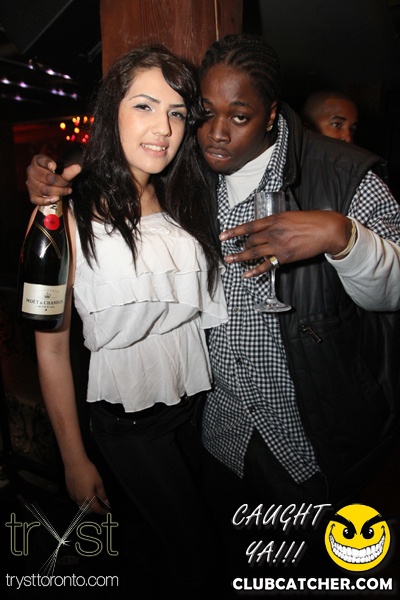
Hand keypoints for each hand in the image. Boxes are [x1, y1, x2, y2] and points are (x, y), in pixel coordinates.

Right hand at [26, 154, 81, 204]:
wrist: (52, 184)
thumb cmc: (57, 174)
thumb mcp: (62, 170)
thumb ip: (68, 171)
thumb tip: (78, 168)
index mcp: (37, 160)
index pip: (42, 160)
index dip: (48, 163)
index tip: (55, 166)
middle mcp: (31, 170)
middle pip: (47, 178)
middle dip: (61, 182)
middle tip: (69, 184)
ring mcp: (30, 183)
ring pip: (44, 189)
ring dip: (59, 191)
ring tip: (67, 191)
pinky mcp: (31, 195)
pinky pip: (37, 200)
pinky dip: (48, 200)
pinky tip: (57, 198)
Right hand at [64, 458, 109, 514]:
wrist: (74, 463)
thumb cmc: (88, 471)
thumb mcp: (99, 482)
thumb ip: (102, 494)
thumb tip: (106, 502)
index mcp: (88, 497)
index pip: (96, 509)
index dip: (102, 512)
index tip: (106, 511)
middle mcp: (80, 499)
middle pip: (87, 510)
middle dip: (94, 510)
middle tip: (100, 504)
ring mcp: (73, 496)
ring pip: (80, 506)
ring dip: (87, 505)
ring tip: (92, 498)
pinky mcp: (69, 491)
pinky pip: (75, 500)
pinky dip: (80, 500)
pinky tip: (84, 492)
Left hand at [219, 210, 352, 277]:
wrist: (326, 230)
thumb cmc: (311, 221)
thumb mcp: (289, 216)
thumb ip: (276, 222)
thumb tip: (265, 228)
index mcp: (274, 219)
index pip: (249, 226)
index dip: (234, 232)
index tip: (223, 236)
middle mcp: (274, 232)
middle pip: (250, 240)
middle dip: (241, 245)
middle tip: (235, 249)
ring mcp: (278, 245)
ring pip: (254, 253)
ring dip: (240, 257)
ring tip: (230, 260)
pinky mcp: (284, 257)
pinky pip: (266, 265)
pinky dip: (255, 270)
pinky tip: (247, 274)